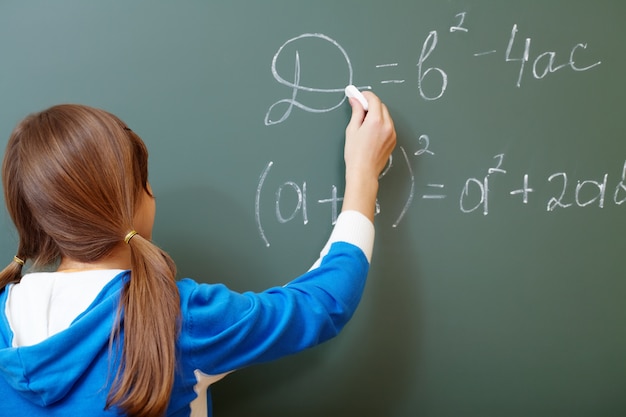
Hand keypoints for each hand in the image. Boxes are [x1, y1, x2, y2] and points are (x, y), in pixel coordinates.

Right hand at [342, 91, 396, 221]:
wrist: (364, 172)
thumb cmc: (355, 154)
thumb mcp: (352, 130)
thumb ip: (356, 112)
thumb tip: (356, 101)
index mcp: (376, 121)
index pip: (374, 100)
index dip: (366, 96)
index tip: (359, 96)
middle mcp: (387, 125)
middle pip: (381, 106)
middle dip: (371, 105)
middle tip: (360, 109)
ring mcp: (392, 133)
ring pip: (386, 116)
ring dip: (377, 114)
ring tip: (365, 123)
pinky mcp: (393, 140)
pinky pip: (388, 126)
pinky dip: (381, 124)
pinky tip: (371, 132)